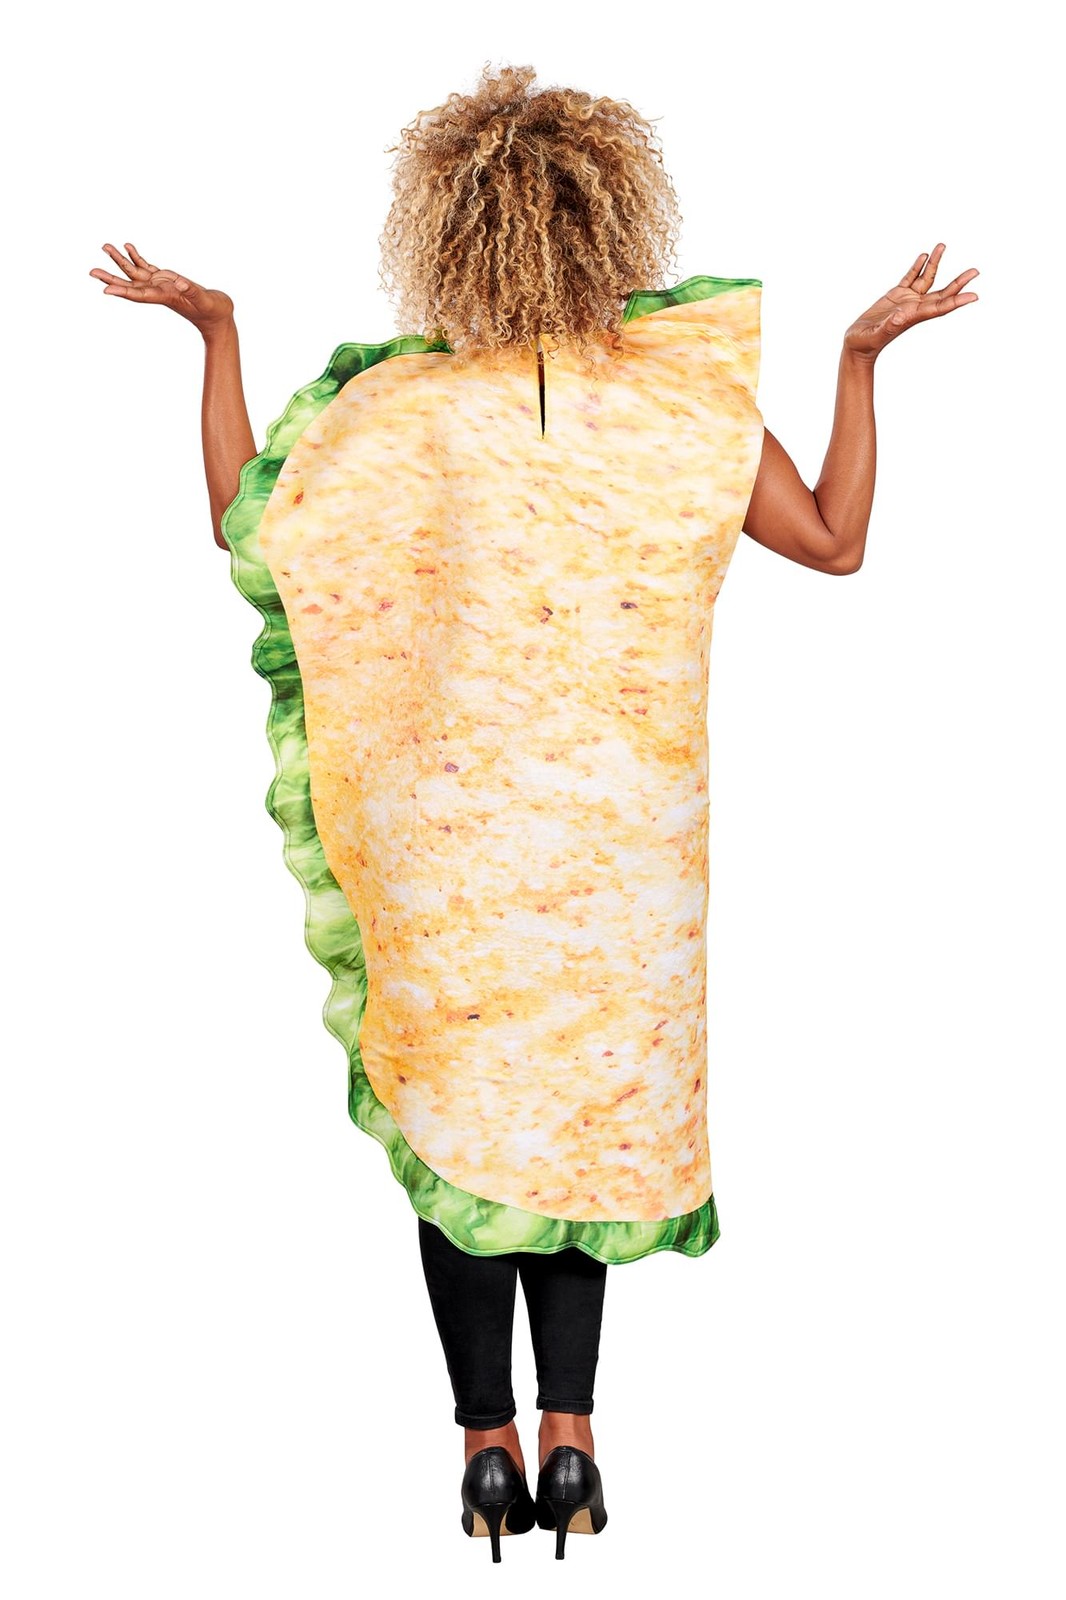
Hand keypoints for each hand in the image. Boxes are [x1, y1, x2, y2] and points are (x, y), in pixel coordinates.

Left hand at [89, 242, 233, 334]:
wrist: (219, 316)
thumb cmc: (213, 311)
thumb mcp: (205, 301)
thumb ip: (192, 292)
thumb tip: (180, 284)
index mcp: (165, 297)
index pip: (139, 295)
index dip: (122, 291)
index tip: (105, 290)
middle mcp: (158, 291)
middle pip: (129, 284)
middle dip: (111, 277)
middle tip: (91, 272)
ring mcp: (161, 285)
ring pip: (135, 272)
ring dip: (119, 261)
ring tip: (105, 246)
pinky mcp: (167, 279)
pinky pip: (146, 267)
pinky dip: (136, 257)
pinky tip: (127, 247)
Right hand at [843, 244, 978, 360]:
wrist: (857, 344)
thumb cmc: (866, 343)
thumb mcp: (876, 335)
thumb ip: (889, 326)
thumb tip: (902, 315)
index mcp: (914, 316)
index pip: (941, 307)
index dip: (958, 300)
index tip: (974, 295)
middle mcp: (915, 307)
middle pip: (942, 292)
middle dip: (959, 282)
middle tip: (975, 271)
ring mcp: (906, 300)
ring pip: (927, 279)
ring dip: (935, 264)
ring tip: (942, 246)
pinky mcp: (895, 295)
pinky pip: (910, 278)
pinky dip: (918, 267)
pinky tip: (924, 256)